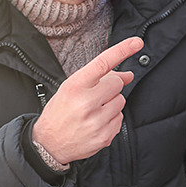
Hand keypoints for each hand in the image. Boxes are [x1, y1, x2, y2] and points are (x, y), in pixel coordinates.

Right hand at [32, 37, 143, 164]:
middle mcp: (86, 103)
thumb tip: (129, 75)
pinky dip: (112, 118)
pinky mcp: (105, 136)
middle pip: (117, 83)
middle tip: (95, 95)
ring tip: (93, 111)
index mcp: (75, 86)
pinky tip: (96, 122)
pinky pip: (120, 118)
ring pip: (121, 101)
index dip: (122, 50)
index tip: (137, 42)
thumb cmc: (60, 112)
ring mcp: (96, 121)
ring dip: (111, 103)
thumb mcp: (71, 88)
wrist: (49, 144)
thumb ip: (99, 78)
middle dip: (110, 86)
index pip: (103, 63)